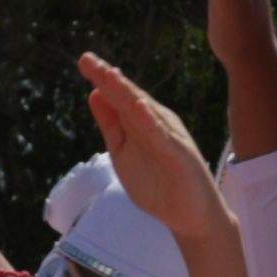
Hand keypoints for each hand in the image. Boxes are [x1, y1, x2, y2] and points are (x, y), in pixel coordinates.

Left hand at [77, 55, 254, 276]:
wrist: (192, 217)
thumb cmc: (159, 186)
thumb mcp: (125, 153)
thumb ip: (112, 125)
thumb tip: (94, 94)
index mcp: (143, 123)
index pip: (120, 98)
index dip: (103, 79)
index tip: (84, 60)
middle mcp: (158, 124)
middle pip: (130, 98)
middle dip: (109, 79)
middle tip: (87, 60)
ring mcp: (170, 138)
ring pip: (144, 112)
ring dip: (127, 92)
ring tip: (108, 74)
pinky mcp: (180, 155)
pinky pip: (162, 137)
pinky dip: (150, 121)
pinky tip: (138, 107)